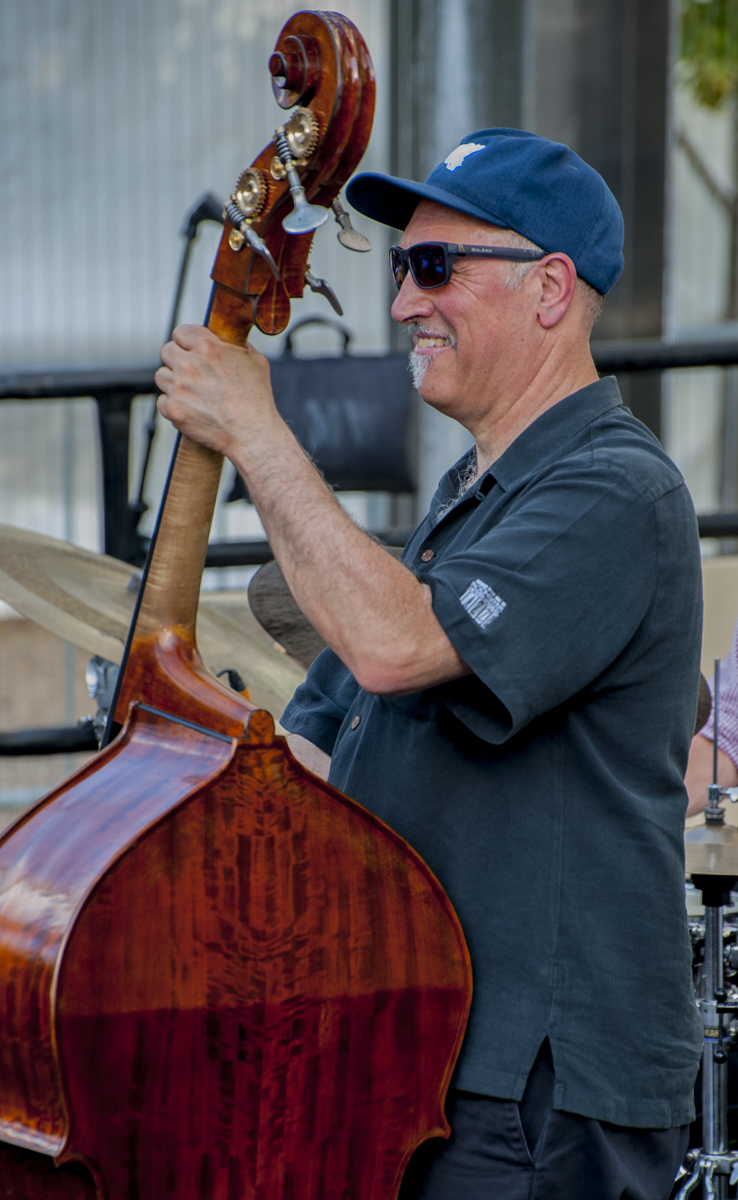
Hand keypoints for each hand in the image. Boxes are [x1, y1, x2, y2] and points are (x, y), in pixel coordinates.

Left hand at [155, 324, 279, 458]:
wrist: (252, 434)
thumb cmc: (257, 400)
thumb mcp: (256, 362)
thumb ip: (239, 347)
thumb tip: (233, 343)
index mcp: (208, 347)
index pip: (181, 332)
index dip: (187, 341)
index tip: (191, 350)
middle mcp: (189, 365)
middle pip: (167, 352)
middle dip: (178, 360)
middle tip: (191, 372)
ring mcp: (178, 388)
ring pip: (162, 376)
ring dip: (174, 382)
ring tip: (191, 392)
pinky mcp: (173, 409)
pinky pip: (162, 401)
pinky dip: (173, 405)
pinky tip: (189, 408)